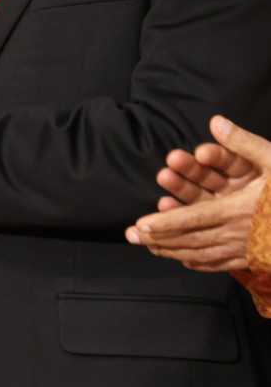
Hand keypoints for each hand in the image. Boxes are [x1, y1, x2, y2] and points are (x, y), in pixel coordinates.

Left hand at [126, 116, 270, 271]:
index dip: (163, 224)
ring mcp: (246, 250)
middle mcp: (238, 234)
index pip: (191, 220)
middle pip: (189, 241)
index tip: (139, 226)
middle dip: (157, 239)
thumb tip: (216, 122)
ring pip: (202, 255)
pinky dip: (199, 263)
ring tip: (150, 247)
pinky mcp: (255, 259)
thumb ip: (245, 143)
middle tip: (131, 237)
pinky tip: (186, 261)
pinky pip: (221, 264)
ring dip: (173, 252)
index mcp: (238, 211)